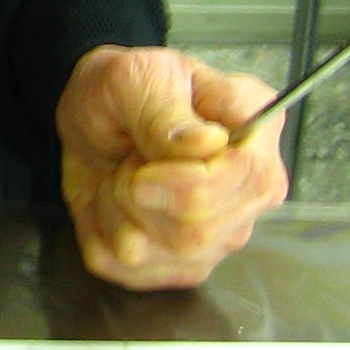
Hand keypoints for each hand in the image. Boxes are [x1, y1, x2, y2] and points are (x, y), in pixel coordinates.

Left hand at [55, 46, 286, 290]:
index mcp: (255, 134)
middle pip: (201, 231)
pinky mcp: (181, 263)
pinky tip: (114, 201)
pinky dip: (102, 234)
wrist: (94, 115)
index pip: (251, 180)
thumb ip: (166, 111)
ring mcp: (220, 234)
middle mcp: (250, 192)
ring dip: (119, 212)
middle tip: (131, 160)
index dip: (189, 184)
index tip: (143, 167)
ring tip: (124, 175)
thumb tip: (206, 144)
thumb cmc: (126, 91)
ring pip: (164, 255)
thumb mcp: (136, 78)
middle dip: (141, 195)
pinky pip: (131, 271)